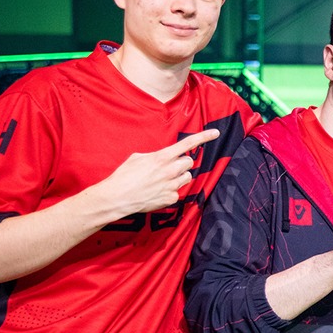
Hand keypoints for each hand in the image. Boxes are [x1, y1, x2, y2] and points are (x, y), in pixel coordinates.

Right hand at [93, 129, 219, 215]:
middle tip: (169, 167)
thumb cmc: (124, 176)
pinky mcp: (171, 198)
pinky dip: (172, 190)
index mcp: (162, 157)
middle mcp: (170, 170)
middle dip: (182, 163)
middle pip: (189, 162)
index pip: (187, 144)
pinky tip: (158, 191)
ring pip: (187, 176)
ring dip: (179, 176)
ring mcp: (172, 185)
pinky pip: (179, 191)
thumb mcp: (137, 158)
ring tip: (163, 180)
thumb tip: (164, 157)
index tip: (216, 133)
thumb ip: (155, 156)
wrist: (117, 197)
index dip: (204, 137)